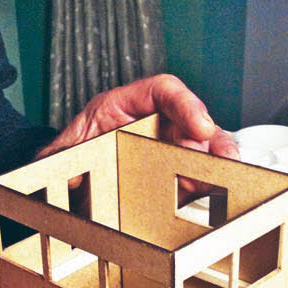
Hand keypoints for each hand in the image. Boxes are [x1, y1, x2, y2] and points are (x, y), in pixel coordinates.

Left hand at [36, 74, 238, 201]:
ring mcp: (163, 152)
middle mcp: (150, 126)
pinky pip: (194, 179)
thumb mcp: (58, 153)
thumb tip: (60, 169)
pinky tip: (217, 196)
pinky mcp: (170, 178)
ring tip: (230, 177)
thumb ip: (58, 157)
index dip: (185, 103)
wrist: (66, 184)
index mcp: (122, 108)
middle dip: (212, 138)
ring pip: (198, 151)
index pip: (162, 91)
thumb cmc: (68, 159)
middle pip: (190, 122)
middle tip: (225, 155)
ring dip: (216, 163)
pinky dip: (208, 187)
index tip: (199, 125)